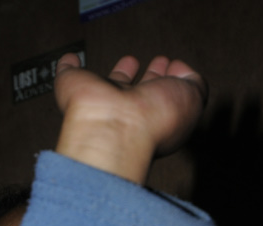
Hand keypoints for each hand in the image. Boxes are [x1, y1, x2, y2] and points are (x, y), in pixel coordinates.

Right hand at [55, 53, 206, 183]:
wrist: (116, 128)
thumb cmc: (154, 121)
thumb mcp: (192, 99)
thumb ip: (194, 84)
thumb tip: (182, 73)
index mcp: (156, 117)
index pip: (166, 99)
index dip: (173, 83)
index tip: (177, 70)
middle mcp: (130, 113)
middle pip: (141, 93)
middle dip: (153, 77)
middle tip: (159, 64)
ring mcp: (103, 102)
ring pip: (111, 84)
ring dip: (120, 72)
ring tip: (131, 59)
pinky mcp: (76, 90)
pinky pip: (70, 75)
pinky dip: (67, 67)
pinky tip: (70, 60)